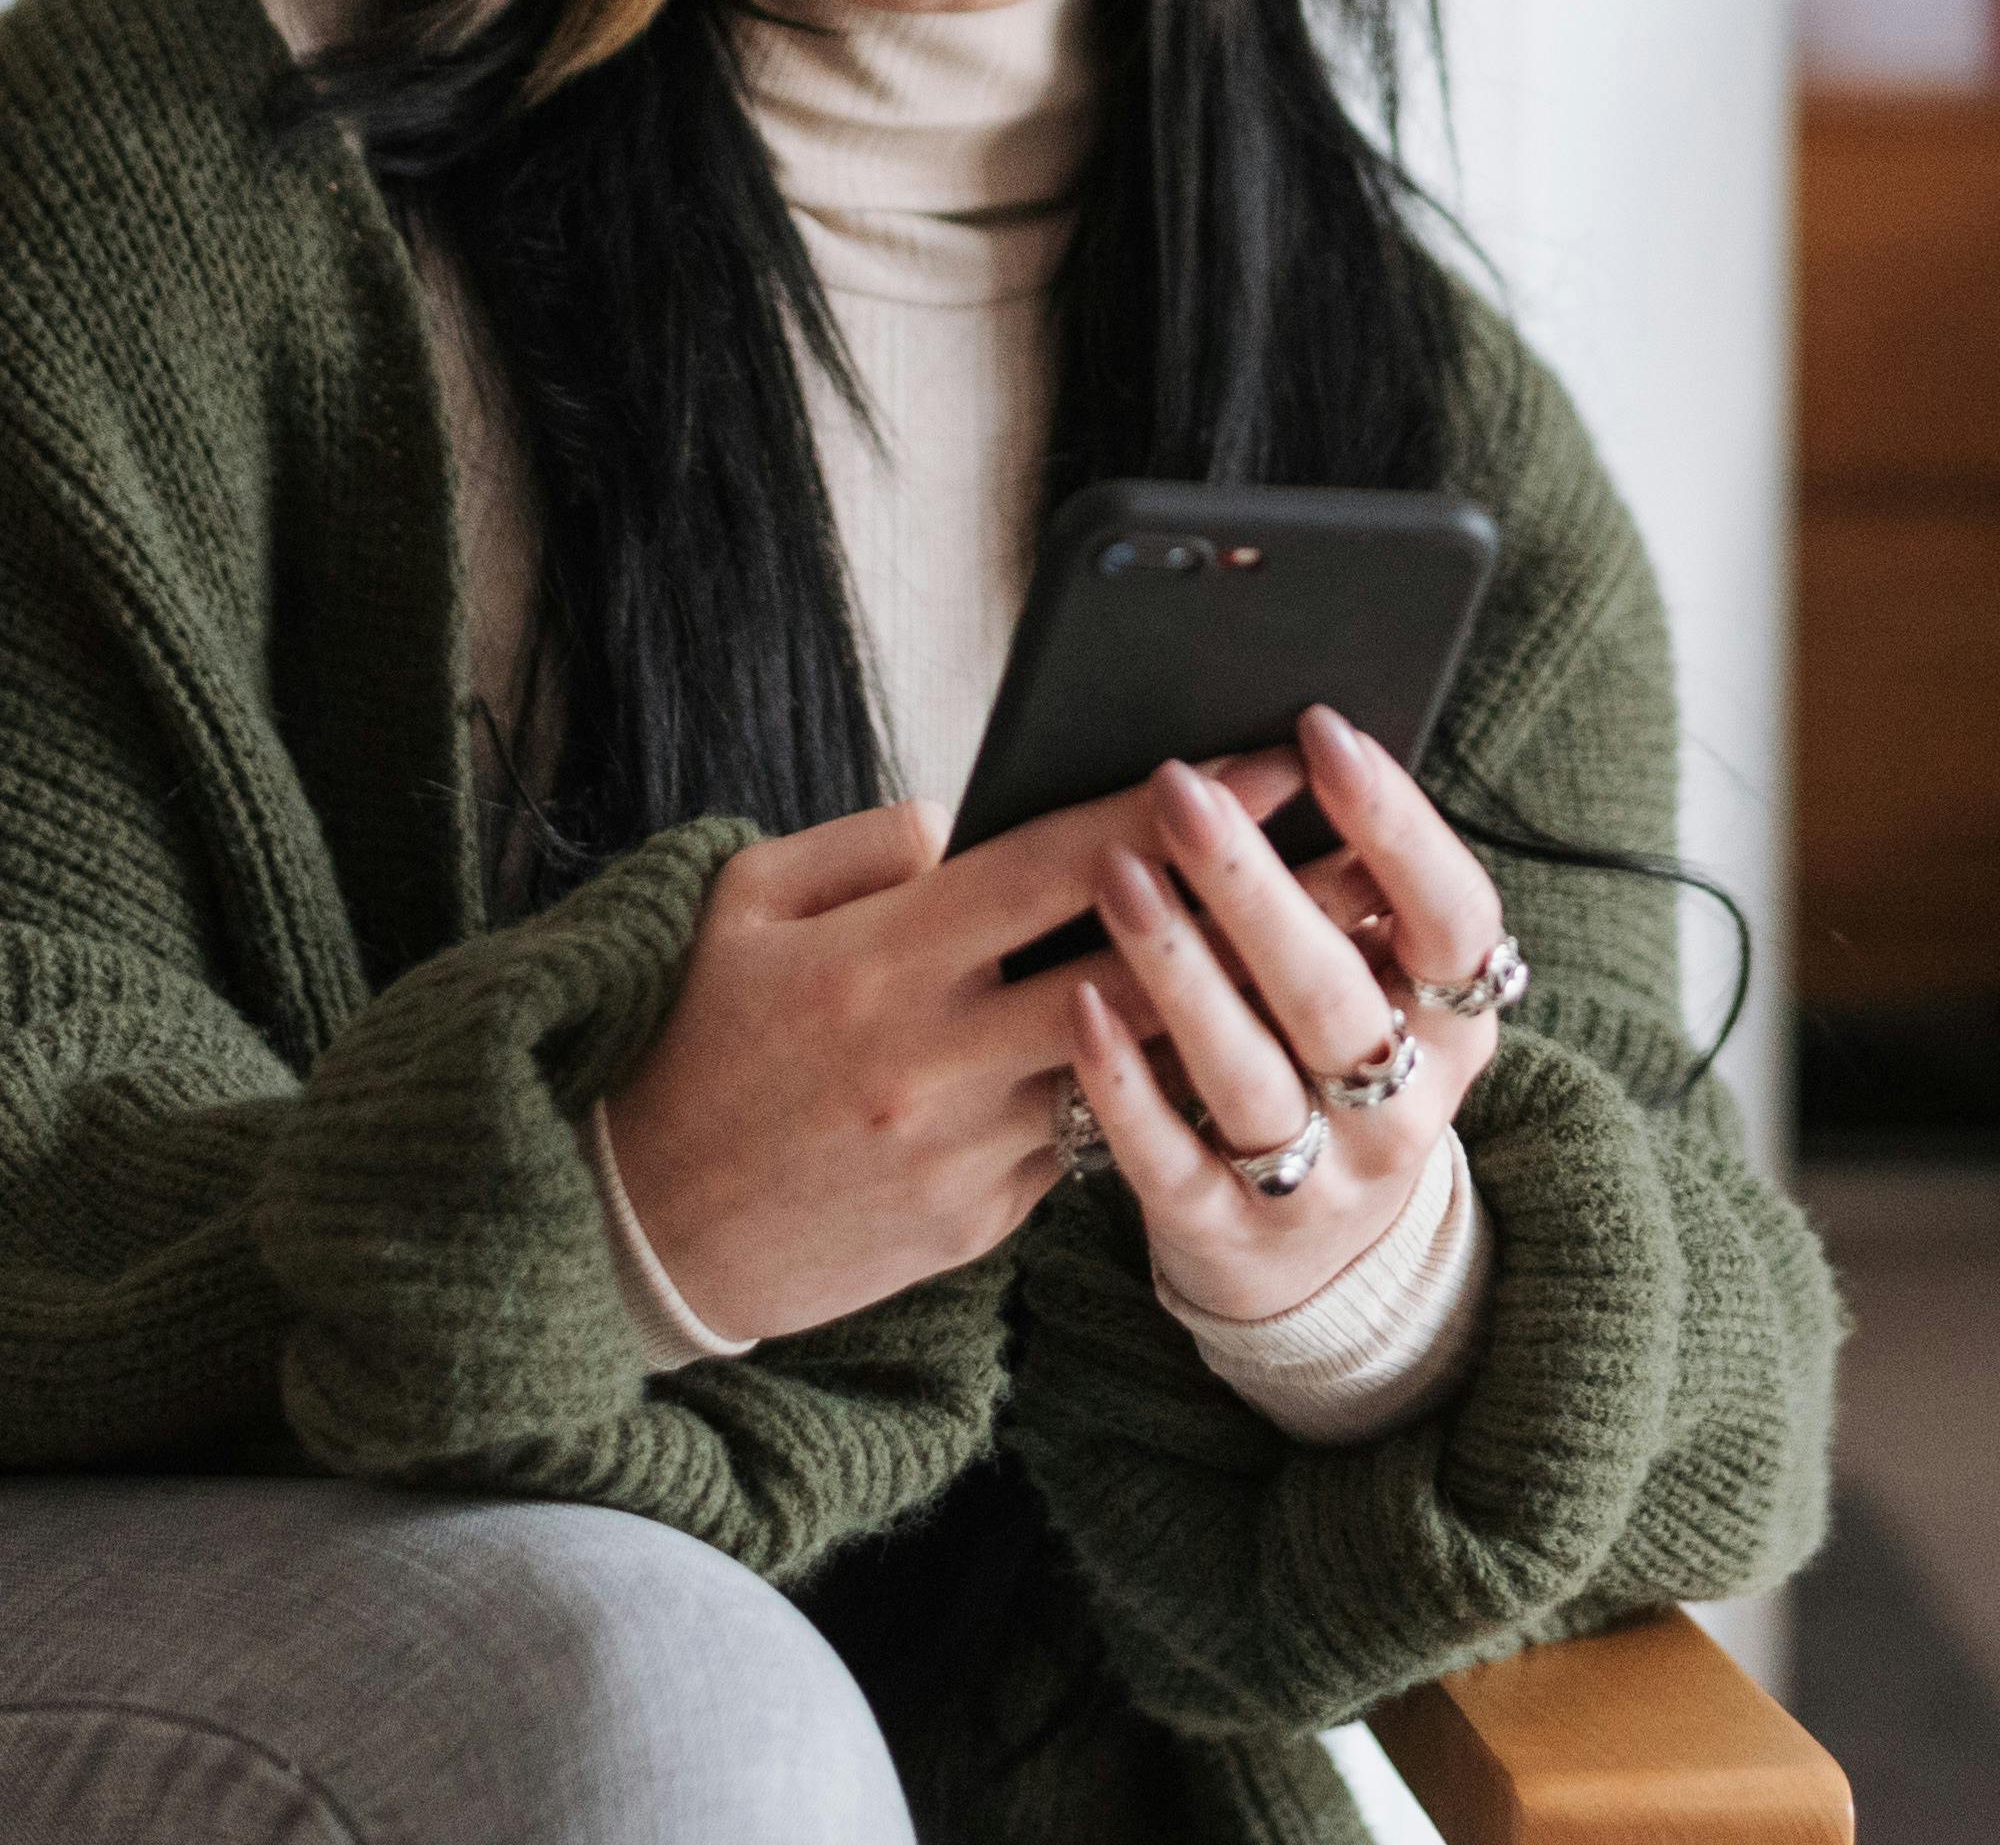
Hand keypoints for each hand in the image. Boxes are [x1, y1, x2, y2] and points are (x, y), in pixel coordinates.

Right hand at [597, 752, 1299, 1345]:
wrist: (629, 1238)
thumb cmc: (688, 1044)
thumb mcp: (743, 906)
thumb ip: (870, 845)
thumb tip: (974, 821)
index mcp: (881, 959)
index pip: (1063, 865)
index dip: (1177, 811)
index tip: (1273, 760)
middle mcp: (936, 1058)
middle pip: (1138, 970)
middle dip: (1260, 914)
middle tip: (1371, 864)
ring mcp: (963, 1152)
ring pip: (1124, 1065)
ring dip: (1225, 1012)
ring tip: (1331, 956)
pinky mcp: (977, 1227)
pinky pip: (1076, 1139)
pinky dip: (1126, 1091)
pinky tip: (1206, 1052)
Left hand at [1057, 703, 1522, 1331]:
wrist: (1314, 1258)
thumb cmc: (1330, 1058)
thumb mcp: (1382, 987)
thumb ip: (1353, 897)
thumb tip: (1271, 754)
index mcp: (1460, 1025)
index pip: (1452, 918)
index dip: (1397, 825)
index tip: (1322, 730)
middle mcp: (1404, 1109)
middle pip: (1334, 994)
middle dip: (1254, 885)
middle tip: (1178, 789)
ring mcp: (1319, 1182)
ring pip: (1249, 1077)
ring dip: (1180, 972)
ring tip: (1115, 874)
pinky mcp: (1229, 1232)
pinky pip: (1171, 1161)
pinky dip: (1126, 1084)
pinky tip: (1081, 1004)